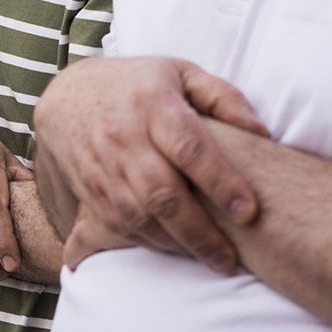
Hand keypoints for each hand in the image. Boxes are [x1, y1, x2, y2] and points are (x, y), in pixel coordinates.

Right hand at [32, 56, 268, 274]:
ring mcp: (102, 166)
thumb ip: (224, 98)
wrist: (68, 95)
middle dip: (199, 232)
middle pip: (162, 193)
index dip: (219, 181)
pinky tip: (177, 248)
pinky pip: (118, 226)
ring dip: (176, 244)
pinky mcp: (89, 190)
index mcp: (152, 103)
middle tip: (230, 259)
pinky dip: (149, 244)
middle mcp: (123, 137)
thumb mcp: (181, 73)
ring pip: (139, 217)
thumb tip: (263, 134)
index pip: (188, 146)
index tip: (248, 211)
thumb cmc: (138, 84)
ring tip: (211, 258)